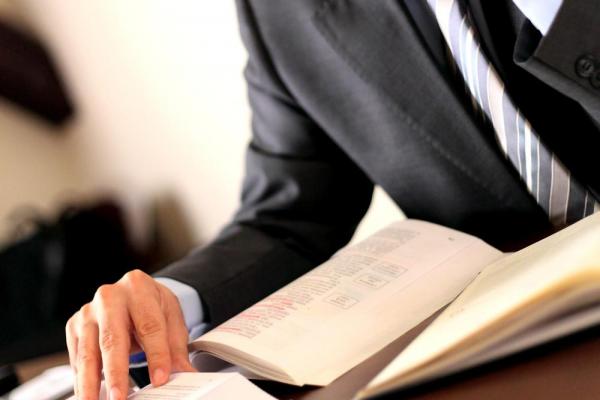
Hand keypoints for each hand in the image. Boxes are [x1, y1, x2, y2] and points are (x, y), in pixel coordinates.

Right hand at [66, 269, 194, 399]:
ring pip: (88, 353)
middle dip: (116, 373)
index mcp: (138, 287)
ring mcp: (88, 312)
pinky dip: (83, 381)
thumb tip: (186, 372)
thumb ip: (177, 347)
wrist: (132, 293)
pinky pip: (77, 359)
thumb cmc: (151, 306)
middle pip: (112, 339)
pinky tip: (91, 395)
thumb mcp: (172, 318)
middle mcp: (109, 297)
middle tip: (120, 398)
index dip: (157, 354)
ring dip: (91, 384)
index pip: (149, 325)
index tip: (160, 379)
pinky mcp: (74, 327)